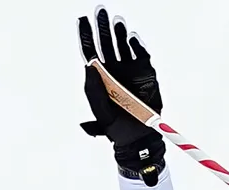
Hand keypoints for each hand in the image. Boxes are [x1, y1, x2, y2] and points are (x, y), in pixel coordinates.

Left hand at [77, 6, 165, 184]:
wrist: (137, 138)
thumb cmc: (115, 127)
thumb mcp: (99, 111)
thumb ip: (93, 91)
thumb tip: (88, 66)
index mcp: (99, 77)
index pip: (90, 51)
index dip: (85, 35)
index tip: (82, 19)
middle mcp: (114, 70)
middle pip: (106, 43)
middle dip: (102, 27)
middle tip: (100, 11)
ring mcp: (130, 70)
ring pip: (123, 46)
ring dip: (119, 33)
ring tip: (116, 21)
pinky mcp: (146, 74)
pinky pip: (141, 56)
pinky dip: (136, 46)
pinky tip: (130, 38)